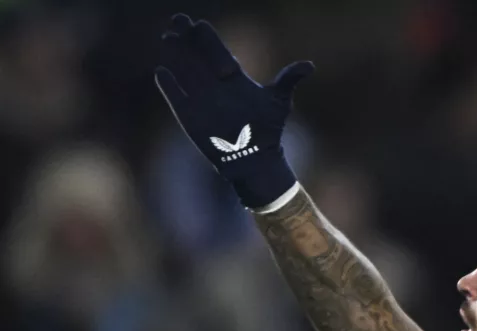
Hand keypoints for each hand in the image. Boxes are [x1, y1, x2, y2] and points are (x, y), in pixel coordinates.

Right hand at [154, 14, 313, 208]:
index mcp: (234, 80)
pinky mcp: (191, 117)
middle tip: (178, 20)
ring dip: (177, 55)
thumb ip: (288, 80)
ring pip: (186, 72)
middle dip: (187, 38)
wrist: (254, 159)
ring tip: (167, 37)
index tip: (199, 23)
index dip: (208, 38)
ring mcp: (202, 100)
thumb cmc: (268, 131)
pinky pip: (177, 98)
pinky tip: (162, 73)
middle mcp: (216, 87)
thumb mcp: (279, 103)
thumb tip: (310, 65)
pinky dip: (170, 87)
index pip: (217, 53)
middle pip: (198, 57)